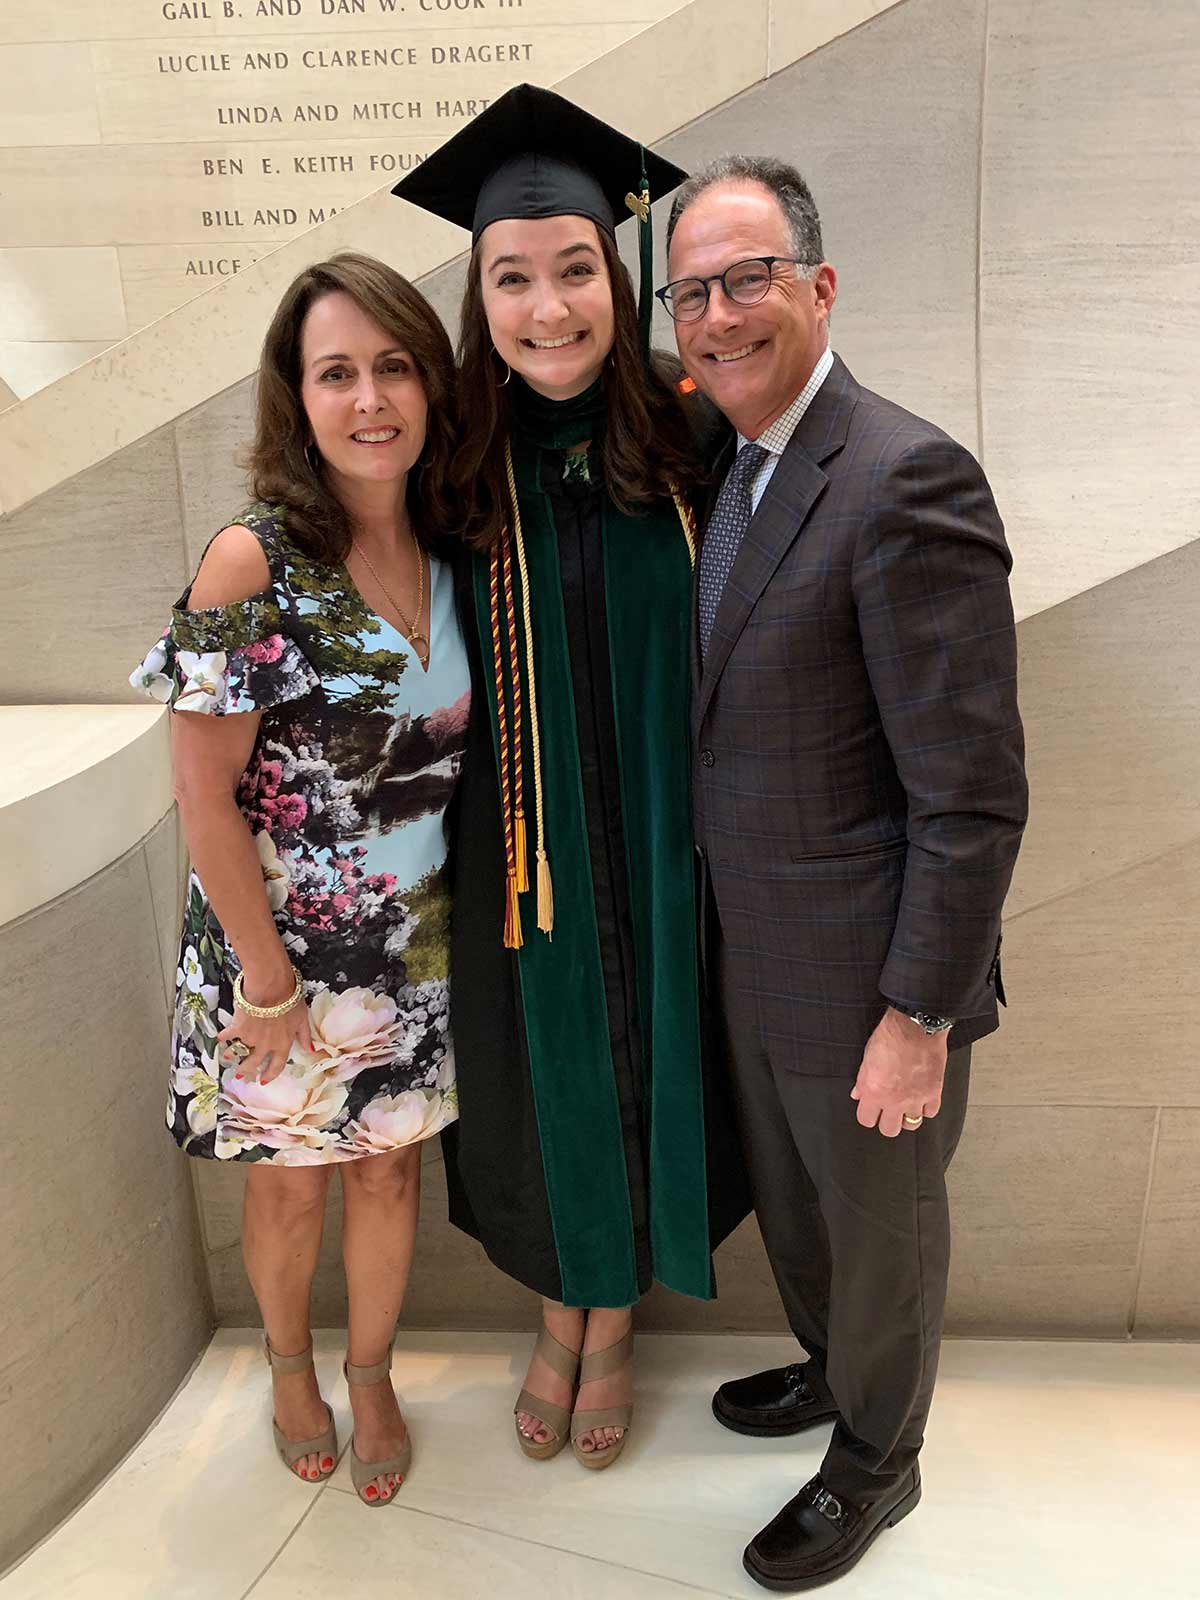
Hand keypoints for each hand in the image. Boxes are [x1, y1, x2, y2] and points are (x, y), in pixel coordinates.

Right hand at [218, 973, 312, 1085]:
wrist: (270, 989)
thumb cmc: (289, 1000)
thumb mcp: (302, 1018)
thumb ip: (304, 1036)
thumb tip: (310, 1049)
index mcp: (282, 1044)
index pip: (277, 1065)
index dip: (270, 1074)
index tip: (264, 1080)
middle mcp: (265, 1045)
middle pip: (254, 1062)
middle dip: (247, 1070)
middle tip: (241, 1075)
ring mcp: (250, 1038)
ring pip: (240, 1051)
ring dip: (233, 1055)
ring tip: (228, 1058)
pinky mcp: (237, 1028)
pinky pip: (228, 1036)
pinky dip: (223, 1037)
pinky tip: (219, 1039)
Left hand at [850, 1007, 947, 1136]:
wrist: (916, 1028)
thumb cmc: (890, 1038)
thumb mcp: (867, 1058)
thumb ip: (862, 1081)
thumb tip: (858, 1094)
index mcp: (874, 1092)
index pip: (866, 1120)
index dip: (868, 1115)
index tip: (871, 1110)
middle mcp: (894, 1101)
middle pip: (889, 1130)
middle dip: (888, 1121)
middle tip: (889, 1110)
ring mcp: (915, 1099)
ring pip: (912, 1125)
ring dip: (908, 1117)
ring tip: (906, 1105)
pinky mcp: (934, 1093)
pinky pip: (931, 1112)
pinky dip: (927, 1107)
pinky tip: (923, 1097)